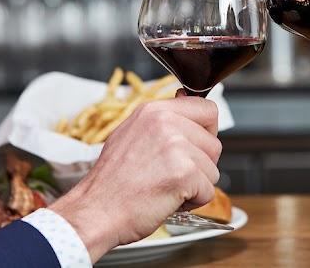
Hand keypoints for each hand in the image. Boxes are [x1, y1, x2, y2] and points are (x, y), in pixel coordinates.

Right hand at [50, 92, 221, 261]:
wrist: (94, 212)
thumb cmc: (112, 181)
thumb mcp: (131, 134)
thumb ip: (163, 119)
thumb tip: (186, 98)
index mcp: (155, 111)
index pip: (207, 109)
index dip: (207, 132)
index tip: (195, 146)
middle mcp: (167, 123)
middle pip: (214, 144)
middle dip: (200, 165)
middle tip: (171, 175)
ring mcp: (176, 147)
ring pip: (213, 169)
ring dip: (196, 185)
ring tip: (166, 188)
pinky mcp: (184, 173)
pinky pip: (208, 190)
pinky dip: (193, 202)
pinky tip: (168, 200)